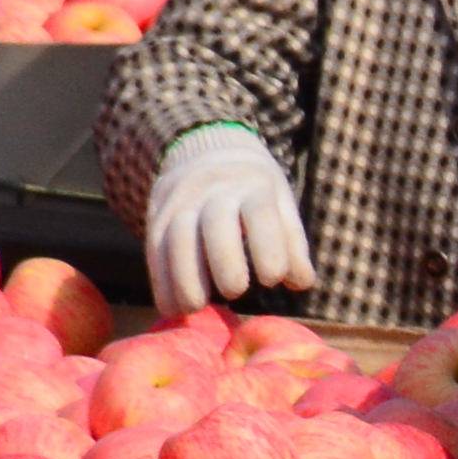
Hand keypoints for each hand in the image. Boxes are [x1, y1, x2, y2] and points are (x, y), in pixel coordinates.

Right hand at [140, 131, 311, 313]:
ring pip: (178, 237)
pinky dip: (161, 282)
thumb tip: (303, 284)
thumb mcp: (278, 202)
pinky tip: (172, 309)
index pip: (260, 213)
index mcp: (253, 185)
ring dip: (184, 277)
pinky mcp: (157, 217)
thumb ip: (291, 242)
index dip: (268, 247)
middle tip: (236, 292)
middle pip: (215, 223)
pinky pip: (155, 250)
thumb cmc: (251, 189)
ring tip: (196, 308)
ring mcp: (182, 202)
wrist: (204, 149)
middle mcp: (214, 190)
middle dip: (224, 261)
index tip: (273, 280)